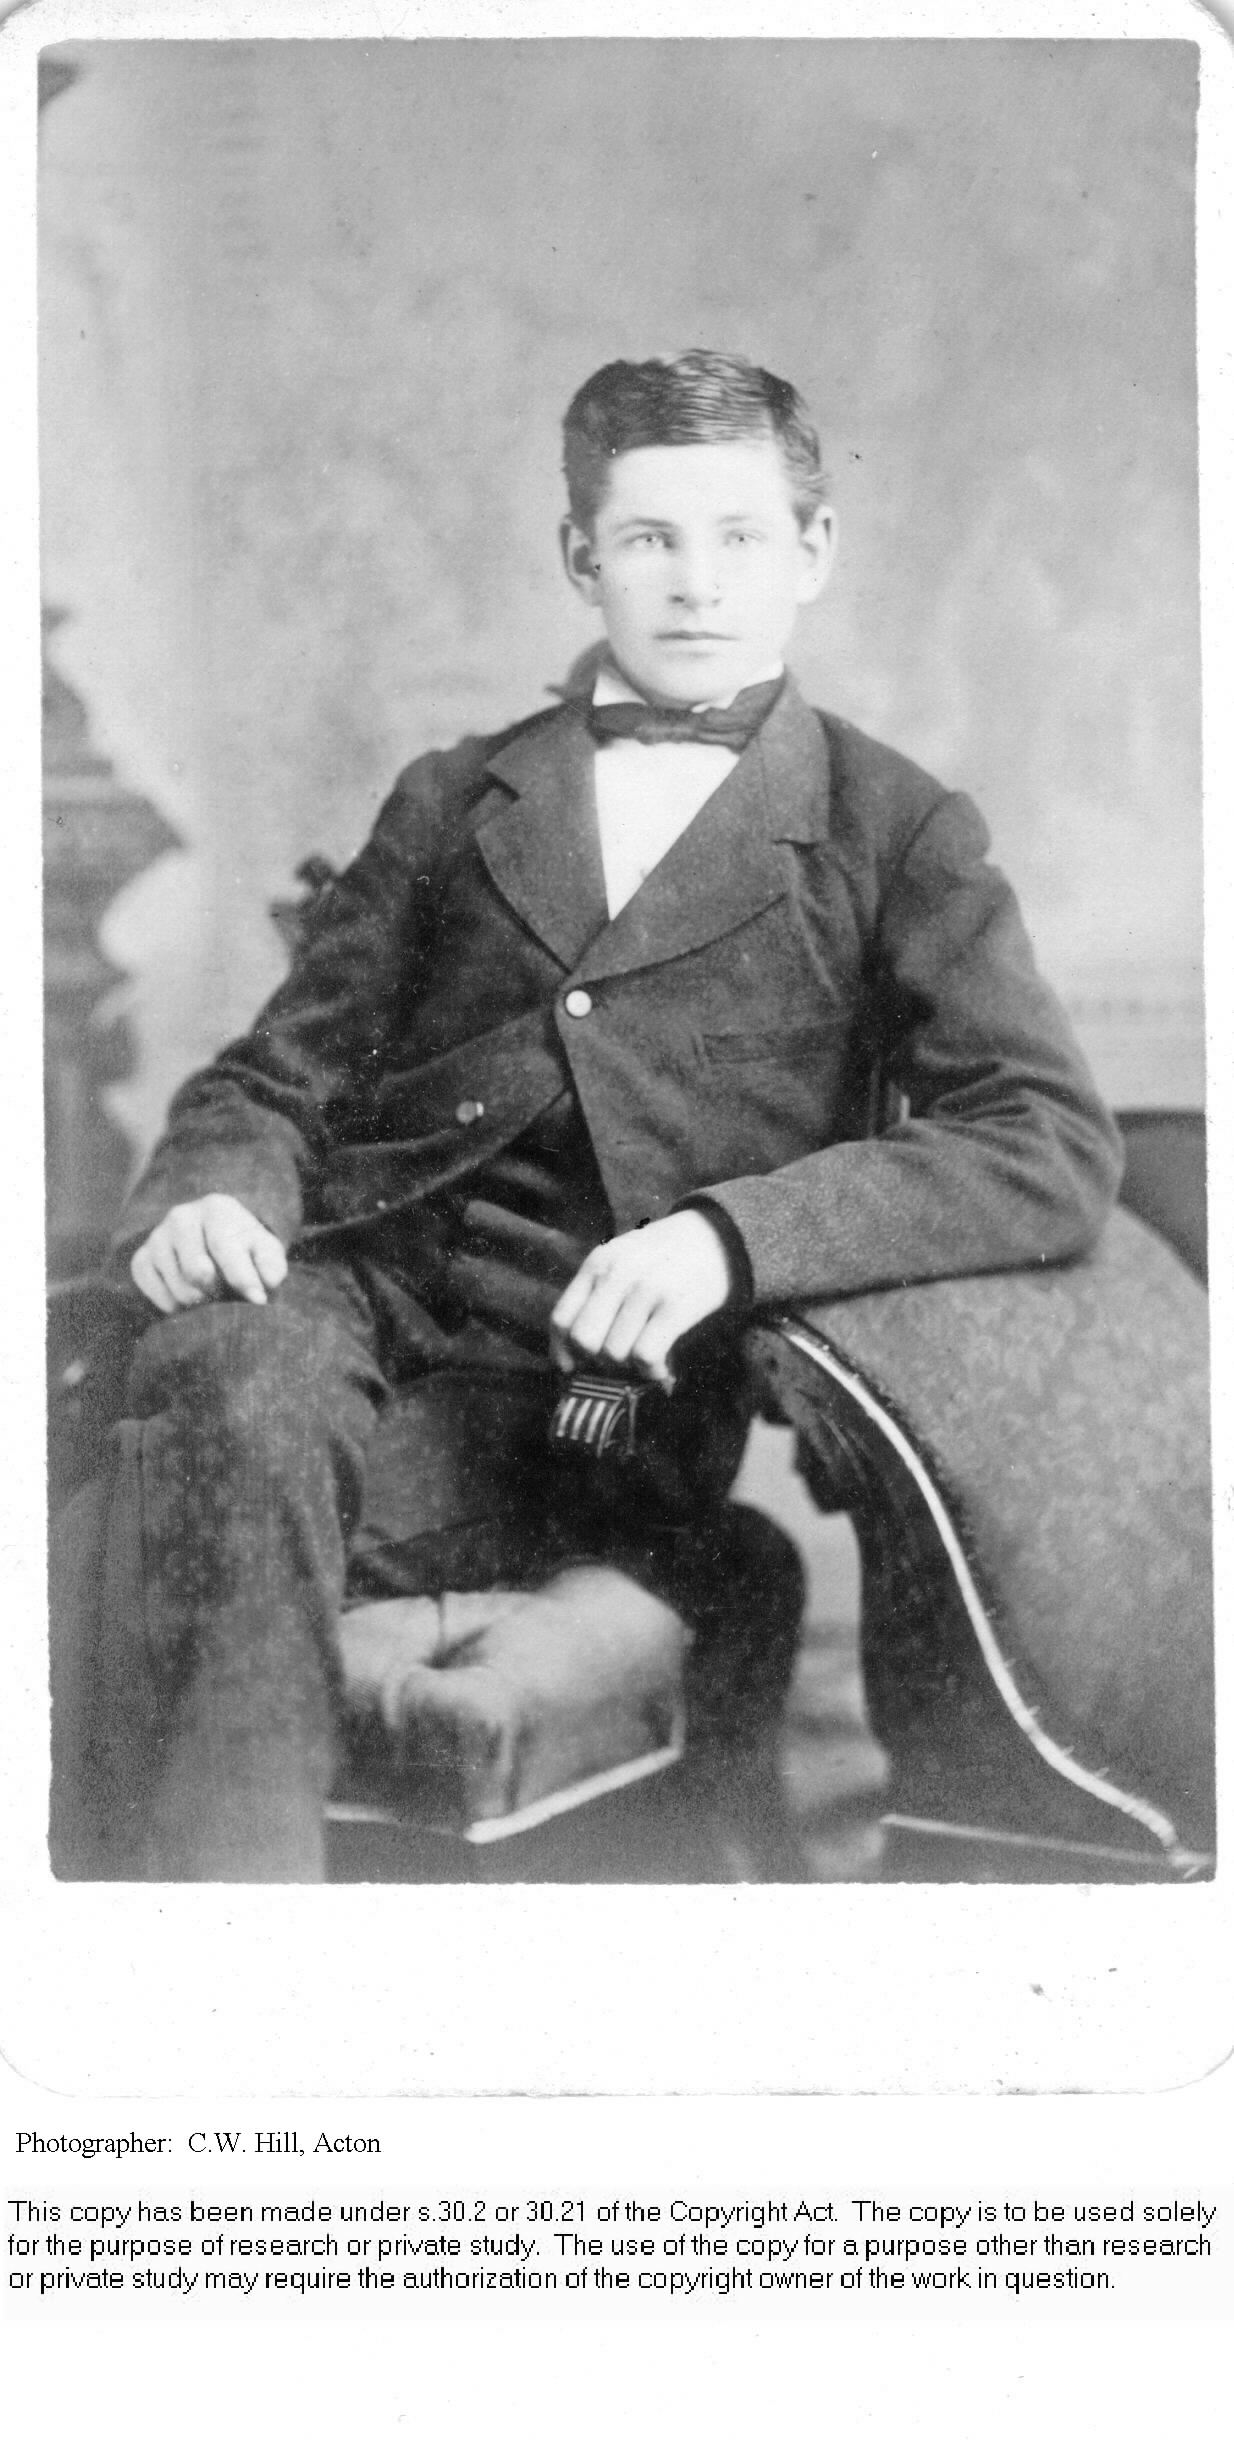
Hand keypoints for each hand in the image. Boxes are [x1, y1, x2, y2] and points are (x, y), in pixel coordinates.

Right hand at [130, 1194, 288, 1313]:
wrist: (210, 1251)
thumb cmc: (243, 1251)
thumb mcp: (265, 1253)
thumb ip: (271, 1265)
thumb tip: (268, 1283)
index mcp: (216, 1208)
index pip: (225, 1247)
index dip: (244, 1278)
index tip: (258, 1301)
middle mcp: (181, 1216)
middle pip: (197, 1271)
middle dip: (218, 1292)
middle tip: (227, 1295)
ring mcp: (157, 1237)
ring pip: (178, 1289)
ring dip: (199, 1303)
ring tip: (211, 1295)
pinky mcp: (140, 1259)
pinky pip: (157, 1296)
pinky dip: (176, 1306)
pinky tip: (188, 1297)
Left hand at [550, 1210, 731, 1386]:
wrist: (719, 1236)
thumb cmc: (666, 1256)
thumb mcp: (623, 1258)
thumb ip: (598, 1292)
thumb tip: (574, 1350)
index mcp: (598, 1263)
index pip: (560, 1319)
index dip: (562, 1352)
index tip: (573, 1368)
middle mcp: (617, 1274)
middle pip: (584, 1340)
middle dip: (596, 1362)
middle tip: (617, 1366)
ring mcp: (646, 1288)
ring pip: (614, 1353)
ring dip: (629, 1370)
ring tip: (645, 1364)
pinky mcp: (675, 1305)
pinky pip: (645, 1355)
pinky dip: (651, 1372)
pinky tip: (661, 1370)